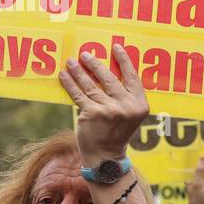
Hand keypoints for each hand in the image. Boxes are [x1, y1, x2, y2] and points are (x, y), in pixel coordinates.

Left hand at [60, 44, 148, 164]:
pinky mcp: (92, 114)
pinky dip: (70, 84)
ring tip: (71, 61)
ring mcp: (109, 110)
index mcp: (140, 104)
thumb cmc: (116, 132)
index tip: (116, 47)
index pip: (132, 76)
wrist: (106, 156)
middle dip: (95, 64)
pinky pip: (78, 95)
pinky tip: (64, 75)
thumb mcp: (129, 114)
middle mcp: (126, 106)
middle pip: (109, 78)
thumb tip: (106, 69)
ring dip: (79, 71)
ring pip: (91, 85)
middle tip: (85, 54)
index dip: (124, 60)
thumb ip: (124, 95)